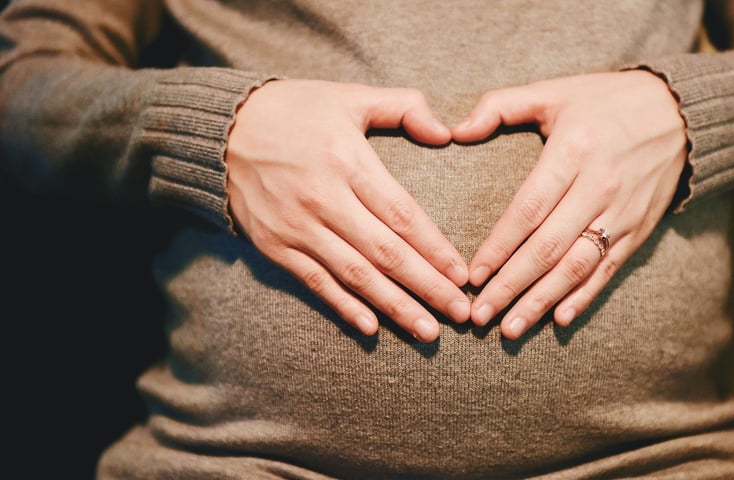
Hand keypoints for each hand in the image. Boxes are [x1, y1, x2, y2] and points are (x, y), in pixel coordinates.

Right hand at [226, 79, 469, 342]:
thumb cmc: (295, 110)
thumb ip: (403, 107)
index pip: (402, 214)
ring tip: (429, 331)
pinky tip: (372, 328)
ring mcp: (297, 227)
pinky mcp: (275, 246)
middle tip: (461, 314)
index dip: (435, 249)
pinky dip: (344, 307)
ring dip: (395, 306)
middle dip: (428, 287)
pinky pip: (315, 283)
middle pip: (385, 253)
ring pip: (355, 275)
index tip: (462, 275)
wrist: (221, 129)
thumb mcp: (350, 97)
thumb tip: (446, 133)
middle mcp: (323, 199)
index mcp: (347, 161)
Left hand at [451, 70, 686, 339]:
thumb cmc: (605, 101)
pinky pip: (608, 269)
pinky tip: (559, 319)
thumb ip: (500, 106)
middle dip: (511, 285)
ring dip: (542, 301)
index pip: (529, 209)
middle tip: (480, 315)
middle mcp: (599, 187)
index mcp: (573, 151)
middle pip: (549, 247)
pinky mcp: (639, 229)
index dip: (499, 246)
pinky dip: (584, 297)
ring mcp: (622, 212)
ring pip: (577, 266)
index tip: (472, 275)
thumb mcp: (553, 91)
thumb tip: (455, 131)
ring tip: (510, 329)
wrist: (680, 112)